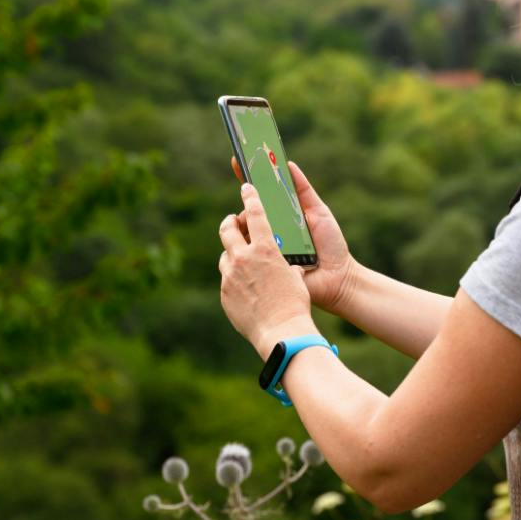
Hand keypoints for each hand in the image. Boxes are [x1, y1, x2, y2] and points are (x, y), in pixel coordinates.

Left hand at [218, 183, 314, 355]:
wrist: (282, 332)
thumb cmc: (296, 303)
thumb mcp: (296, 277)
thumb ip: (286, 264)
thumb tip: (285, 265)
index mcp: (265, 249)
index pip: (254, 213)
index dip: (250, 197)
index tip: (246, 187)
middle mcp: (244, 258)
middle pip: (228, 230)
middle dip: (230, 222)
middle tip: (233, 222)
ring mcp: (231, 276)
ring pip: (225, 256)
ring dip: (232, 253)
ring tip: (241, 258)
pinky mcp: (225, 293)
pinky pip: (227, 279)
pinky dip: (235, 277)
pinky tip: (246, 286)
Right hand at [231, 156, 357, 315]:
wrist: (338, 277)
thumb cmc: (331, 245)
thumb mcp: (319, 212)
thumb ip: (303, 190)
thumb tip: (288, 164)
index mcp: (281, 218)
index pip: (260, 198)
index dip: (248, 180)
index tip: (238, 159)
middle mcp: (270, 233)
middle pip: (248, 213)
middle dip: (247, 202)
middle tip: (249, 192)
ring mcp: (265, 250)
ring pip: (244, 232)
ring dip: (247, 222)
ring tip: (257, 216)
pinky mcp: (264, 268)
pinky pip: (250, 255)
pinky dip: (249, 245)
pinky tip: (255, 238)